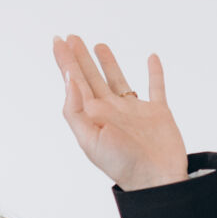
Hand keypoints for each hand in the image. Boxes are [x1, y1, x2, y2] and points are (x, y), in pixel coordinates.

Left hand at [53, 32, 187, 190]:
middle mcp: (111, 110)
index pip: (75, 81)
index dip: (65, 61)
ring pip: (119, 80)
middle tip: (72, 37)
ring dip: (109, 63)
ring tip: (99, 45)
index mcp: (93, 115)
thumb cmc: (121, 164)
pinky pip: (156, 87)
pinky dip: (155, 73)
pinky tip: (151, 58)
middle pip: (92, 77)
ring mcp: (134, 110)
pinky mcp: (158, 112)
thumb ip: (76, 108)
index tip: (58, 41)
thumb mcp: (89, 139)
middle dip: (80, 57)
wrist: (155, 180)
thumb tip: (69, 78)